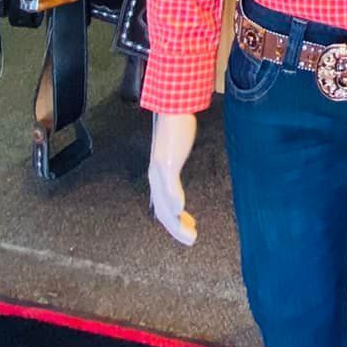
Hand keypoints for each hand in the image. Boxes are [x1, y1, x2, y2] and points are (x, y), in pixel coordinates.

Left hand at [148, 111, 198, 245]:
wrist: (173, 107)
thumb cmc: (176, 127)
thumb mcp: (174, 151)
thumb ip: (175, 164)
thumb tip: (179, 173)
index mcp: (158, 175)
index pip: (162, 205)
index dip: (174, 221)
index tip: (188, 228)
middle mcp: (156, 176)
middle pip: (162, 211)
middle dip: (176, 229)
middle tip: (191, 240)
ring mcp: (160, 170)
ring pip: (166, 205)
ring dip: (178, 222)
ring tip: (190, 234)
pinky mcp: (166, 163)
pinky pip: (170, 186)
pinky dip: (174, 200)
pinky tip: (181, 210)